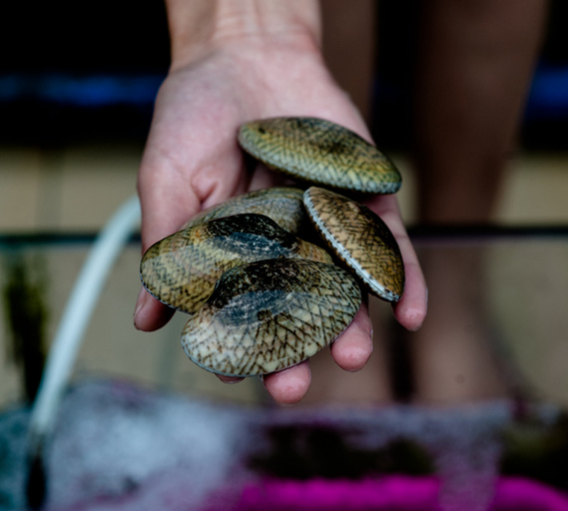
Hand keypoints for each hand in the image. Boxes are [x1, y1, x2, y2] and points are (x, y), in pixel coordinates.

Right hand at [134, 32, 426, 403]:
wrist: (244, 55)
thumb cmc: (193, 118)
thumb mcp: (167, 181)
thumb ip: (166, 248)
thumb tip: (147, 320)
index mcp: (237, 253)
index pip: (241, 311)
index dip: (239, 343)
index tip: (237, 372)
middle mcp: (286, 249)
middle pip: (296, 309)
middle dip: (296, 348)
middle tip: (291, 387)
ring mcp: (328, 228)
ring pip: (346, 286)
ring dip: (353, 325)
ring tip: (355, 357)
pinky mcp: (366, 202)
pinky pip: (390, 246)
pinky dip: (402, 278)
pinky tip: (409, 314)